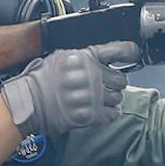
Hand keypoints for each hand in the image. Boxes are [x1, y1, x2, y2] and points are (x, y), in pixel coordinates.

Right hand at [0, 42, 135, 138]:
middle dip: (116, 82)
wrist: (30, 102)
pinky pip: (113, 114)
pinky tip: (103, 110)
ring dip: (111, 99)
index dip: (129, 51)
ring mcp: (92, 96)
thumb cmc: (42, 79)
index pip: (118, 51)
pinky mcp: (90, 114)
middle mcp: (92, 75)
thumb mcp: (62, 56)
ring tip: (99, 99)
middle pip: (121, 79)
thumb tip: (105, 56)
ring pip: (118, 97)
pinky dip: (111, 113)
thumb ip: (85, 56)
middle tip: (106, 85)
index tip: (133, 53)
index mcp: (85, 57)